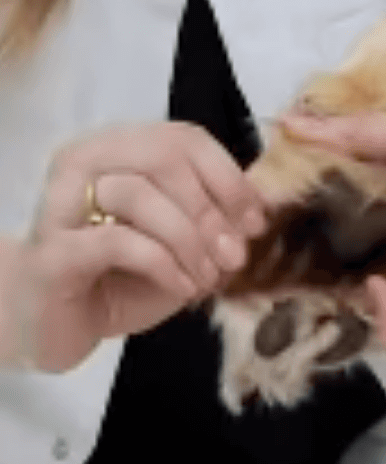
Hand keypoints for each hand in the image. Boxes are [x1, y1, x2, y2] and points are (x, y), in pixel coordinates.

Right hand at [1, 122, 268, 372]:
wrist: (50, 325)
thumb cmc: (117, 277)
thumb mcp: (176, 240)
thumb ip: (209, 214)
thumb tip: (259, 205)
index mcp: (116, 148)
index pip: (182, 138)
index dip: (228, 176)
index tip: (256, 220)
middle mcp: (83, 163)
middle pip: (162, 156)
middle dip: (210, 208)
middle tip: (235, 255)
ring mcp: (61, 204)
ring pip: (138, 194)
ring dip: (188, 239)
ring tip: (207, 277)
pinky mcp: (52, 252)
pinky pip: (116, 240)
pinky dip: (163, 262)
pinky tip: (182, 286)